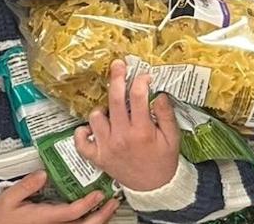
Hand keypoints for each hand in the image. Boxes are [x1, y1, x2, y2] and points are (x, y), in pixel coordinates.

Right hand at [0, 172, 118, 223]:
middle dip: (101, 215)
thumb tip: (43, 174)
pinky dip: (87, 222)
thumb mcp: (8, 198)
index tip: (99, 194)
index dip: (88, 203)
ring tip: (108, 208)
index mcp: (43, 218)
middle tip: (112, 202)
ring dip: (98, 220)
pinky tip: (92, 216)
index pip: (72, 212)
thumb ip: (26, 186)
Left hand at [74, 60, 179, 191]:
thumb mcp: (172, 137)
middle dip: (117, 78)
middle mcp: (121, 137)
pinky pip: (81, 141)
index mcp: (142, 131)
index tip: (144, 75)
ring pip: (95, 116)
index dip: (140, 80)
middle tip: (118, 65)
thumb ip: (165, 114)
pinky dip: (82, 133)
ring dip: (102, 109)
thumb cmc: (164, 161)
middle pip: (115, 99)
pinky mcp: (97, 157)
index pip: (138, 96)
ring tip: (111, 110)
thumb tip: (158, 93)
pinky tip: (91, 128)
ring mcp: (106, 147)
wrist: (154, 188)